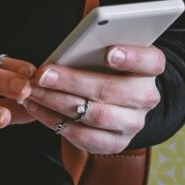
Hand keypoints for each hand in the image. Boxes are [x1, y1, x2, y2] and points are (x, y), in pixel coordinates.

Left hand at [24, 45, 164, 153]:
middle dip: (72, 82)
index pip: (150, 61)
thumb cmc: (102, 65)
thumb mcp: (104, 49)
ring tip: (33, 90)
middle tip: (43, 74)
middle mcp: (146, 97)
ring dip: (58, 102)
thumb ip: (95, 44)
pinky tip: (37, 107)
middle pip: (112, 90)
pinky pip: (84, 137)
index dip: (131, 58)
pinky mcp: (115, 143)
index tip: (109, 53)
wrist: (114, 100)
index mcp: (150, 68)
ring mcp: (132, 123)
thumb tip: (74, 41)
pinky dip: (55, 121)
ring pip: (96, 116)